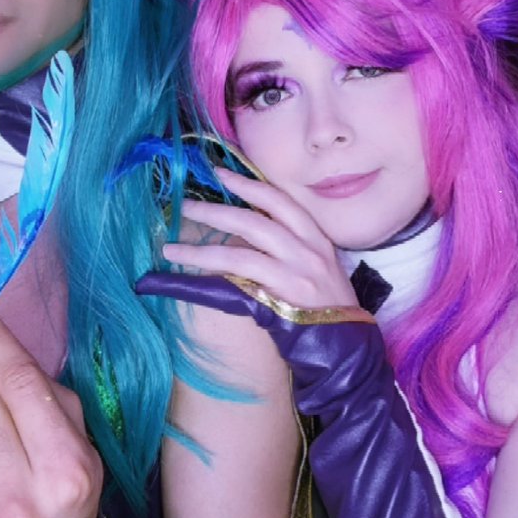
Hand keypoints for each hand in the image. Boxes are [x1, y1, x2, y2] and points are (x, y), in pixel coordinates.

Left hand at [164, 167, 359, 310]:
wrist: (346, 344)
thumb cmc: (326, 306)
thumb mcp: (317, 267)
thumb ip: (289, 247)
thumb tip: (244, 233)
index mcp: (317, 237)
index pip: (281, 201)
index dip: (249, 184)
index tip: (220, 173)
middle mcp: (309, 250)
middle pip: (256, 220)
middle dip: (216, 209)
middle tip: (185, 204)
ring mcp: (297, 273)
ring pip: (242, 251)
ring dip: (202, 248)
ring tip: (171, 247)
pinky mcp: (284, 297)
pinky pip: (240, 281)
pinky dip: (212, 275)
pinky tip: (189, 275)